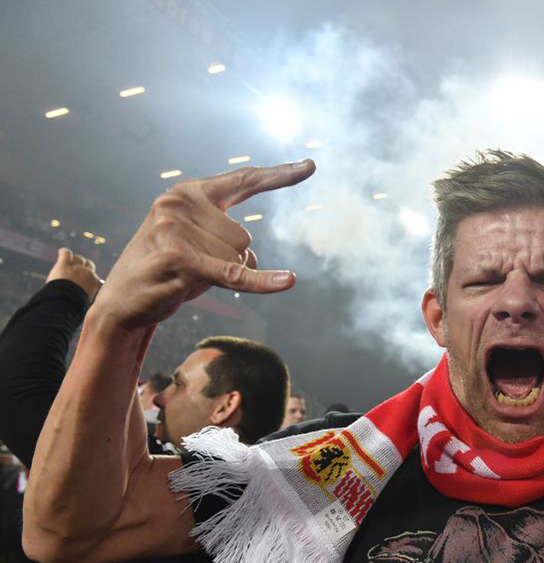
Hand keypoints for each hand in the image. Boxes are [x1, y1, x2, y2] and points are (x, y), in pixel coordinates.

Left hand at [46, 248, 102, 301]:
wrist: (65, 302)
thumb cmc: (75, 306)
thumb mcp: (88, 302)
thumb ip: (91, 298)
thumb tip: (93, 303)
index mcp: (95, 282)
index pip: (96, 277)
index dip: (90, 280)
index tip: (85, 284)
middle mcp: (88, 272)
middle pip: (89, 264)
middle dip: (84, 267)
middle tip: (76, 272)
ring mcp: (76, 267)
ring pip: (79, 258)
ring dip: (74, 261)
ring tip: (68, 265)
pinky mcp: (64, 264)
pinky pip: (66, 253)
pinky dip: (64, 252)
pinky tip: (61, 252)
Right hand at [94, 161, 315, 329]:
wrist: (121, 302)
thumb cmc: (168, 270)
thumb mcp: (199, 243)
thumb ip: (228, 236)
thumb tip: (254, 257)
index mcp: (189, 192)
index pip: (243, 180)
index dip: (279, 175)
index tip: (310, 166)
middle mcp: (179, 203)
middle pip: (244, 239)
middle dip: (228, 262)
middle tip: (193, 269)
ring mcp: (175, 229)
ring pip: (237, 259)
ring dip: (219, 277)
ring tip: (184, 277)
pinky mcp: (178, 258)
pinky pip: (233, 274)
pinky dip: (261, 281)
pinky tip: (287, 281)